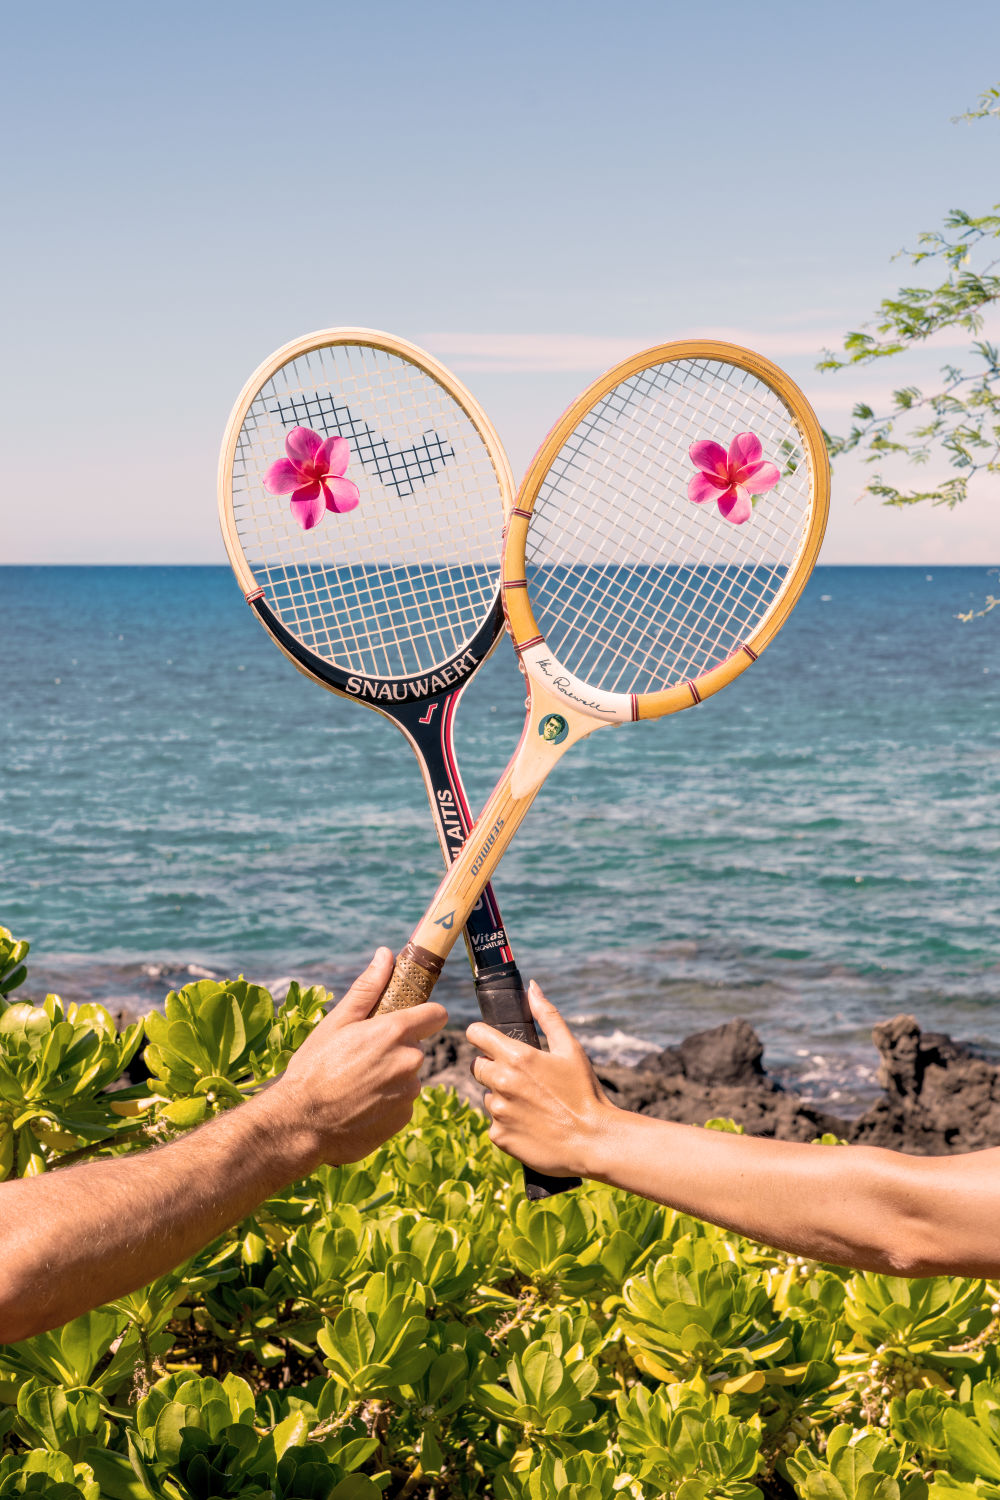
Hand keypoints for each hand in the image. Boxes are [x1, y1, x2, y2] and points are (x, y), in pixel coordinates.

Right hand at [263, 948, 446, 1170]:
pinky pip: (401, 1101)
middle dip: (395, 1048)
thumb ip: (368, 988)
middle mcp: (410, 1061)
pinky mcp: (403, 1118)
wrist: (300, 1123)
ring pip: (407, 1075)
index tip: (408, 1019)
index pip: (436, 1014)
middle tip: (360, 1056)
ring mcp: (408, 1092)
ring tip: (355, 1083)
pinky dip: (386, 1101)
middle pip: (415, 1046)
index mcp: (396, 1032)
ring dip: (390, 1076)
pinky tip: (359, 1104)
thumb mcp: (337, 1021)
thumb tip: (385, 954)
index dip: (424, 1015)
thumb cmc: (314, 1067)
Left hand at [467, 981, 617, 1179]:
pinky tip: (532, 1125)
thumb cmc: (585, 1092)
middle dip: (494, 1068)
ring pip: (488, 1096)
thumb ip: (547, 1016)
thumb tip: (531, 988)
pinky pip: (495, 1123)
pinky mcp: (498, 1136)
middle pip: (478, 1066)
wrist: (594, 1141)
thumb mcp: (571, 1049)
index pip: (475, 1034)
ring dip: (502, 1097)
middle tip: (524, 1079)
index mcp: (516, 1056)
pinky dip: (508, 1123)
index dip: (482, 1036)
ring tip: (533, 1104)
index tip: (492, 1042)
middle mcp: (501, 1082)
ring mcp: (498, 1111)